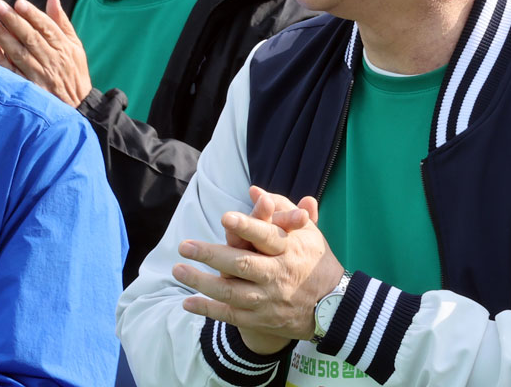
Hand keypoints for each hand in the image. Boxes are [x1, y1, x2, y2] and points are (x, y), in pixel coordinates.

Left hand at [0, 0, 91, 106]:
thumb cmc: (74, 73)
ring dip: (2, 35)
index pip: (47, 27)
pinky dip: (1, 60)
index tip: (18, 3)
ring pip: (19, 52)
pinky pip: (13, 72)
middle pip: (30, 37)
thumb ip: (62, 22)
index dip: (32, 15)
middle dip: (12, 20)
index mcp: (64, 48)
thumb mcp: (75, 46)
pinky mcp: (30, 88)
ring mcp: (40, 75)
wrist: (78, 106)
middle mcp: (52, 60)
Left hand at [172, 191, 343, 352]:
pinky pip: (231, 315)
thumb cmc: (313, 260)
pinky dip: (208, 310)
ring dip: (202, 282)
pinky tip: (187, 302)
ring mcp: (269, 300)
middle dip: (211, 255)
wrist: (332, 307)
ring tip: (178, 269)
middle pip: (242, 265)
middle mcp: (278, 275)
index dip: (248, 226)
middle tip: (184, 246)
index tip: (224, 216)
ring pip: (232, 292)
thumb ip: (281, 209)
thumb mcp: (306, 233)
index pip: (267, 236)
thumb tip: (254, 191)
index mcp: (290, 249)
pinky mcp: (261, 319)